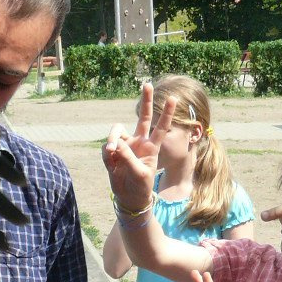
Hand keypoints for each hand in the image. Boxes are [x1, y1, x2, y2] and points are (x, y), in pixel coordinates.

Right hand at [102, 82, 172, 209]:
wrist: (129, 197)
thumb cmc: (140, 186)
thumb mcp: (139, 174)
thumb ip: (129, 158)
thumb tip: (117, 144)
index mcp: (151, 147)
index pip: (161, 127)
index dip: (166, 114)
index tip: (174, 99)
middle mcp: (139, 142)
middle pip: (143, 117)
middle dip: (146, 101)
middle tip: (147, 84)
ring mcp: (125, 146)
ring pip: (117, 133)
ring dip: (113, 139)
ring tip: (112, 151)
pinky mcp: (112, 152)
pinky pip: (107, 148)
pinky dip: (107, 154)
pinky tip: (111, 164)